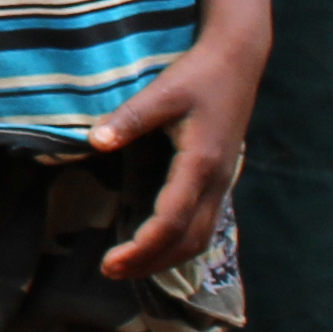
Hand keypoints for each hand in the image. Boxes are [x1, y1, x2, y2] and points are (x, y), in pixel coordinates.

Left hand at [92, 24, 260, 279]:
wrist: (238, 61)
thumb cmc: (198, 75)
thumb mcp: (162, 92)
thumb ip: (129, 118)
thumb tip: (95, 142)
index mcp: (200, 163)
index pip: (172, 221)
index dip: (142, 248)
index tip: (110, 263)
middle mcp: (216, 181)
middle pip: (188, 241)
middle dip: (150, 262)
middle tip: (110, 270)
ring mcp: (222, 182)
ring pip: (200, 237)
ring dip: (166, 257)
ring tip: (129, 265)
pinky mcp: (220, 178)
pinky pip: (204, 224)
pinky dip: (179, 243)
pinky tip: (156, 243)